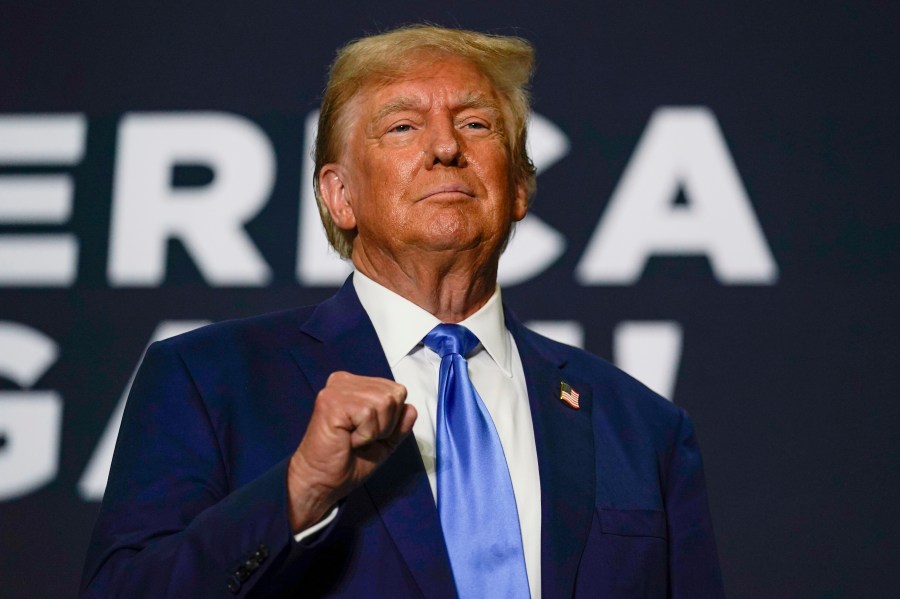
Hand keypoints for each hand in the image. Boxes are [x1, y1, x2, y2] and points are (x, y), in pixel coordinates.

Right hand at [286, 371, 416, 531]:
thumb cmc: (349, 461)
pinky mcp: (331, 401)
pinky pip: (368, 414)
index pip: (396, 390)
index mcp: (357, 385)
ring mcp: (337, 389)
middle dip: (385, 424)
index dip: (392, 419)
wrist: (322, 481)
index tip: (368, 433)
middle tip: (360, 438)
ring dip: (374, 431)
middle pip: (394, 395)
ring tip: (353, 438)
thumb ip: (400, 424)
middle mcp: (345, 381)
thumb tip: (411, 408)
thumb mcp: (385, 441)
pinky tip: (347, 439)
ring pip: (384, 402)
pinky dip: (364, 435)